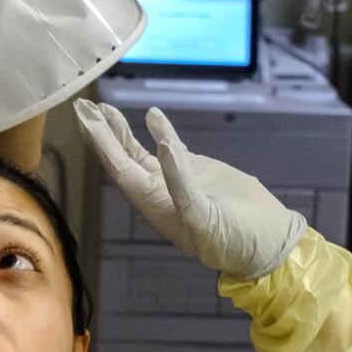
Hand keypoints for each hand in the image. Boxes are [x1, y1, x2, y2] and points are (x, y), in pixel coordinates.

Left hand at [76, 100, 305, 279]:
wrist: (267, 244)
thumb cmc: (234, 242)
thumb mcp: (205, 219)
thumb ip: (182, 184)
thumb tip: (162, 146)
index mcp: (155, 207)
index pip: (120, 169)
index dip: (102, 144)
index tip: (87, 120)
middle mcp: (158, 194)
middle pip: (122, 158)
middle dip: (102, 133)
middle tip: (84, 106)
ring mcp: (175, 181)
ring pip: (140, 152)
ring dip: (122, 132)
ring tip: (104, 108)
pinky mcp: (197, 172)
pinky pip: (172, 147)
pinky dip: (161, 130)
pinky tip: (150, 114)